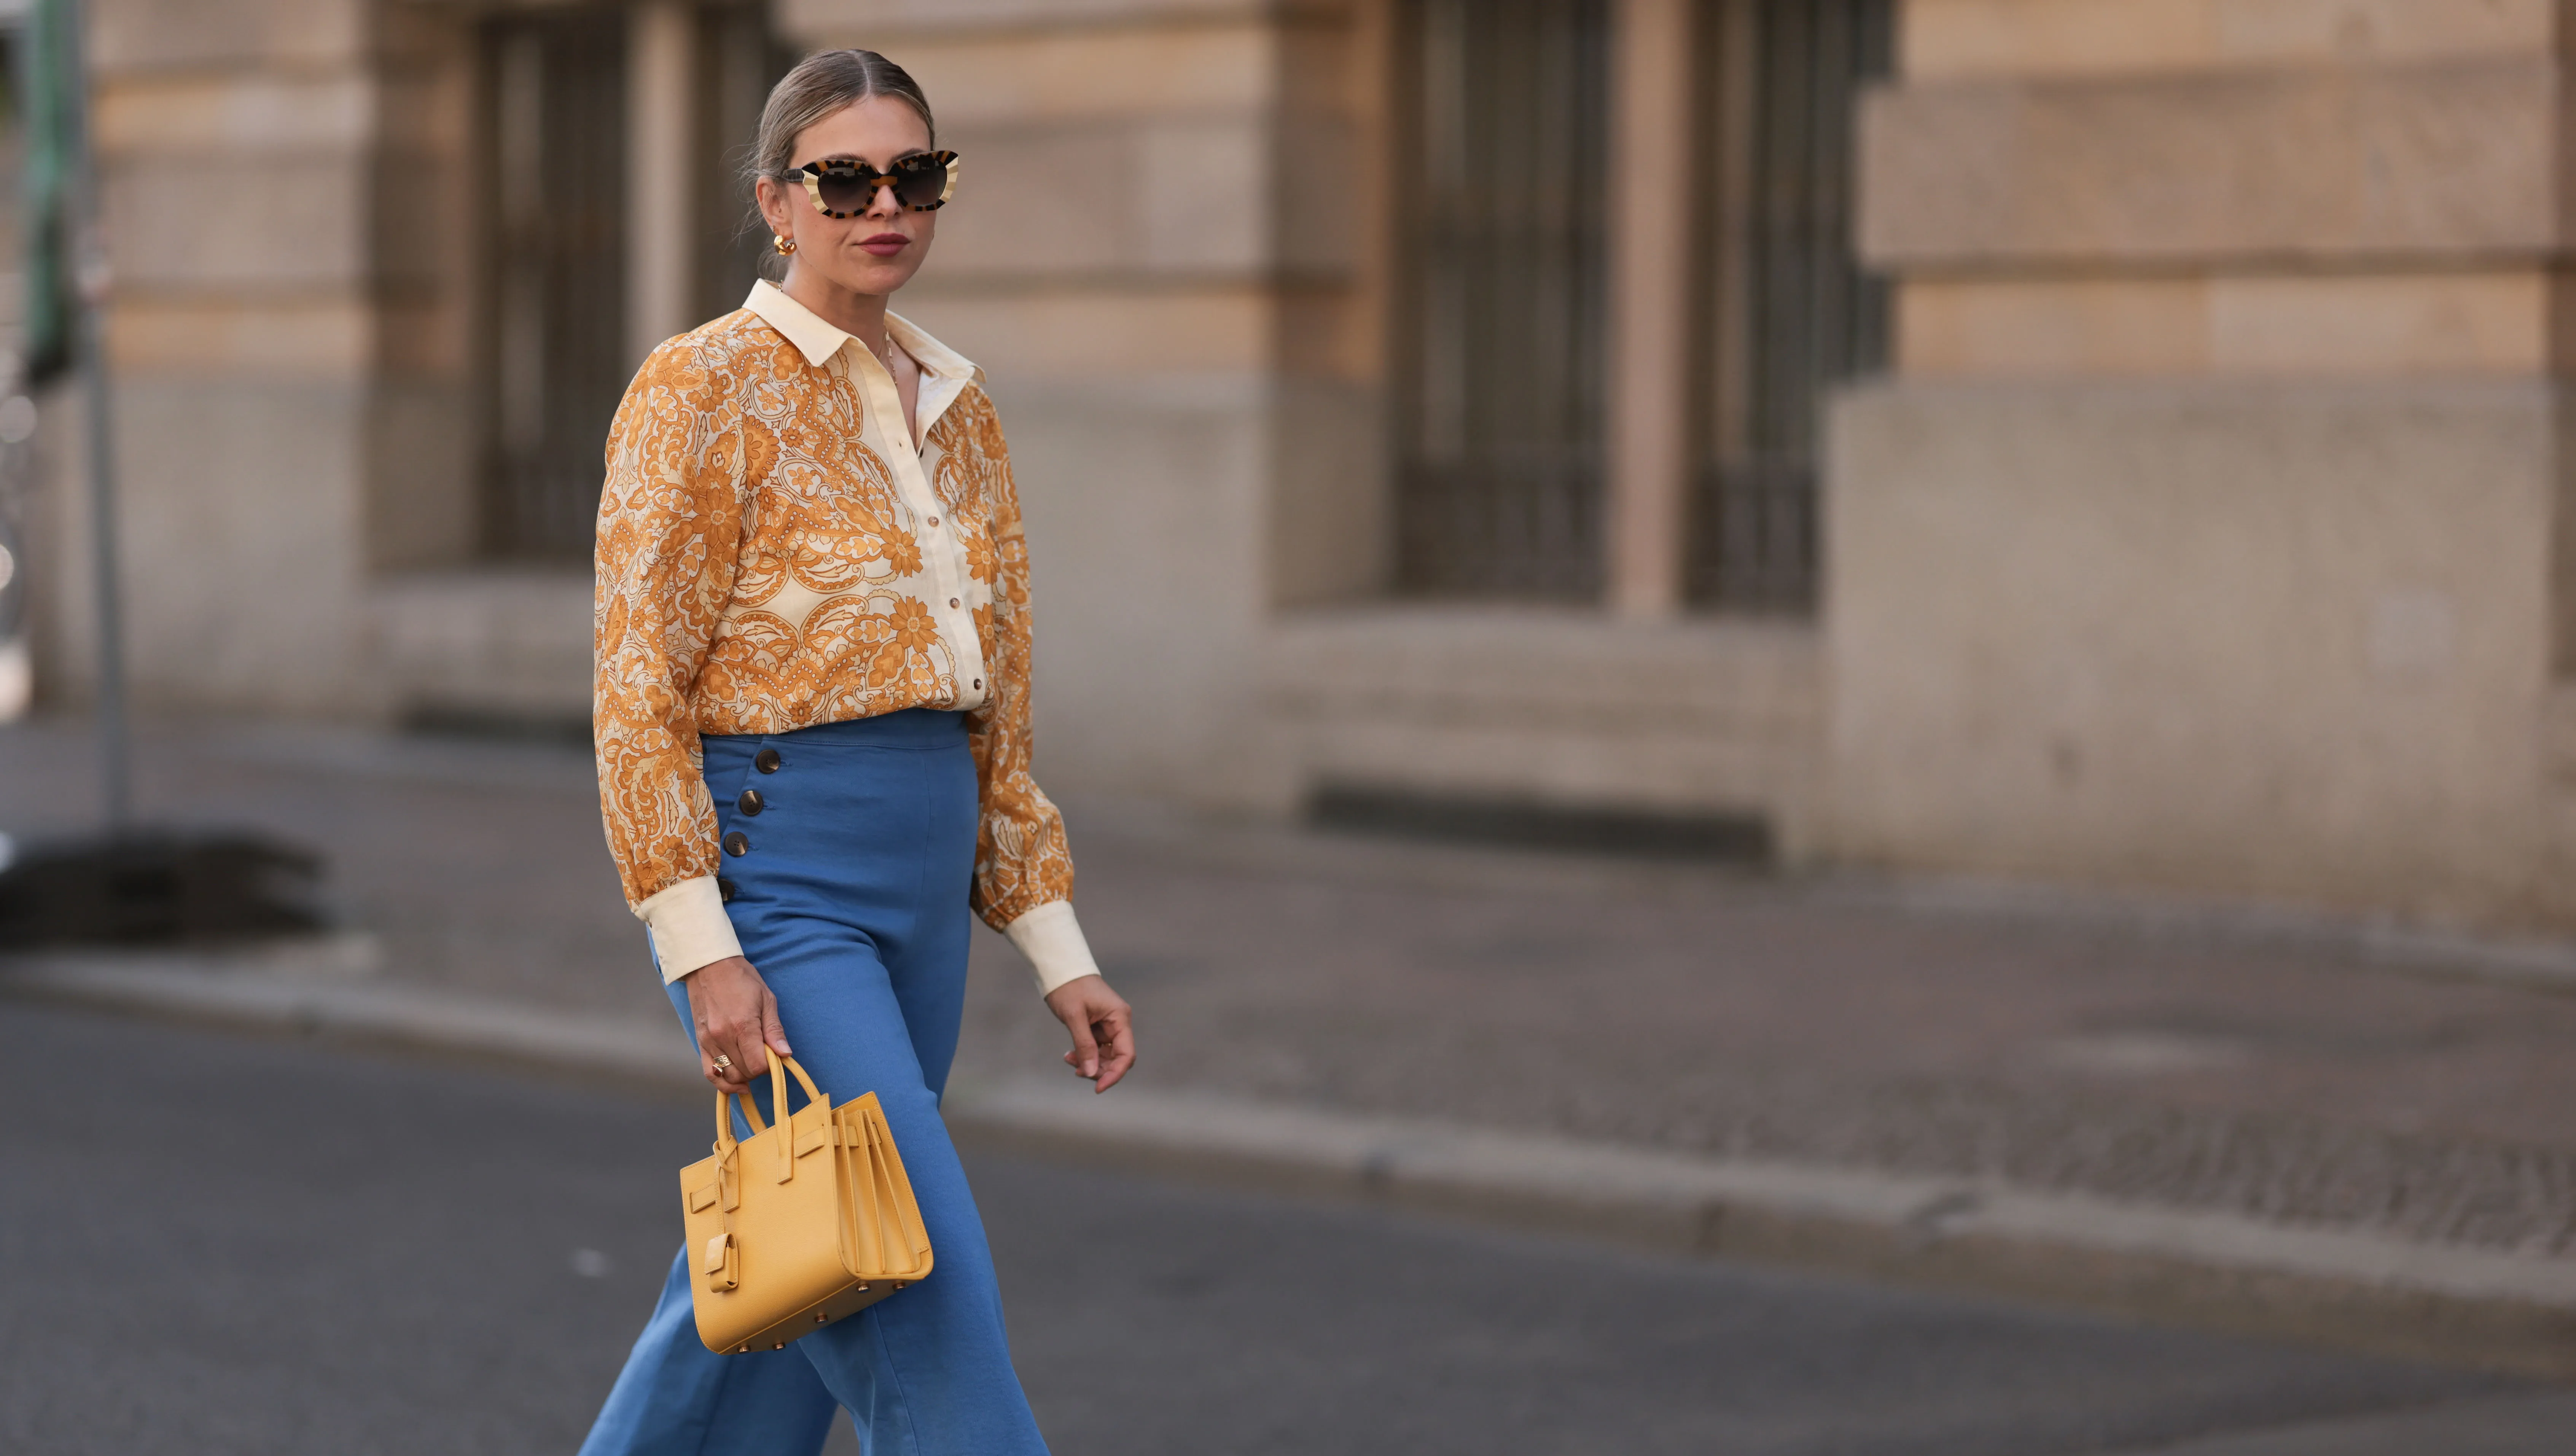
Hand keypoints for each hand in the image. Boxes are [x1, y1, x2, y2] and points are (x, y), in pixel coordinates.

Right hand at [683, 955, 789, 1094]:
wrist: (709, 966)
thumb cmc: (741, 979)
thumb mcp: (766, 999)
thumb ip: (774, 1030)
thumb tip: (785, 1054)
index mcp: (742, 1026)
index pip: (757, 1065)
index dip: (769, 1066)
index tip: (773, 1056)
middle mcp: (722, 1037)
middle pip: (743, 1072)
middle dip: (757, 1070)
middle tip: (764, 1057)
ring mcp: (708, 1041)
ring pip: (727, 1076)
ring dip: (742, 1076)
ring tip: (751, 1066)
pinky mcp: (700, 1042)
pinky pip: (709, 1072)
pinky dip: (722, 1082)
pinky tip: (734, 1083)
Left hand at [1043, 974, 1133, 1093]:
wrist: (1060, 970)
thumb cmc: (1069, 987)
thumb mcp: (1074, 1016)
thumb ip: (1084, 1045)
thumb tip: (1091, 1072)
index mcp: (1120, 1018)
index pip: (1126, 1055)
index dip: (1115, 1074)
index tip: (1097, 1088)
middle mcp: (1118, 1023)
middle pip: (1117, 1059)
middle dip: (1098, 1070)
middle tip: (1076, 1071)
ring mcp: (1109, 1026)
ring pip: (1105, 1056)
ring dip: (1089, 1064)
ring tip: (1069, 1060)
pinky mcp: (1098, 1028)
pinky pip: (1095, 1049)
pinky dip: (1084, 1056)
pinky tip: (1069, 1055)